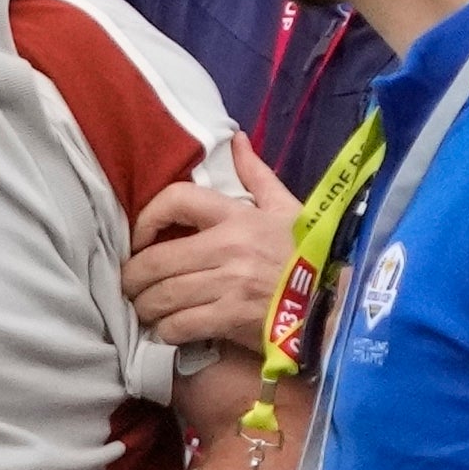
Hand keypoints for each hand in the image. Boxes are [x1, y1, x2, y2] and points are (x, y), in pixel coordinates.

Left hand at [123, 134, 299, 350]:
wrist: (338, 305)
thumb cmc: (309, 255)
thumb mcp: (288, 209)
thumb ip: (257, 175)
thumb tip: (235, 139)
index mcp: (238, 216)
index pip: (176, 199)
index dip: (146, 217)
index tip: (139, 239)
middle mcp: (229, 247)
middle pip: (157, 259)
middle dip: (134, 277)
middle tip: (130, 285)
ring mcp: (229, 284)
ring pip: (163, 295)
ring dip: (145, 306)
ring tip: (144, 309)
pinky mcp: (232, 318)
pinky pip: (180, 325)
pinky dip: (166, 330)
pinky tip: (167, 330)